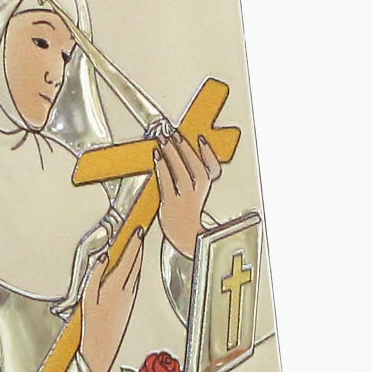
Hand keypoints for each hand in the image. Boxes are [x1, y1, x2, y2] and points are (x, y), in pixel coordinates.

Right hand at [79, 226, 143, 371]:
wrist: (101, 347)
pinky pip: (135, 280)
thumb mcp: (87, 299)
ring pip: (137, 271)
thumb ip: (95, 276)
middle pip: (135, 262)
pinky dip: (135, 268)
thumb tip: (103, 257)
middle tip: (140, 230)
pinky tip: (133, 266)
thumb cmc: (91, 325)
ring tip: (138, 243)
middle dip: (138, 246)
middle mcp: (126, 290)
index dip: (134, 242)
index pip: (128, 258)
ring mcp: (129, 296)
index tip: (138, 229)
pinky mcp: (129, 303)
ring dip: (138, 256)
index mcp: (115, 286)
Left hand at [154, 131, 221, 259]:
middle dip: (185, 148)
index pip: (213, 169)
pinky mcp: (170, 204)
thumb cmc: (187, 213)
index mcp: (206, 190)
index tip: (201, 139)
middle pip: (195, 167)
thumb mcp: (196, 194)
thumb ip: (193, 176)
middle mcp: (198, 193)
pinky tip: (157, 156)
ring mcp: (184, 199)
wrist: (185, 239)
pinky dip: (162, 167)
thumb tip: (182, 152)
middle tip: (175, 133)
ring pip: (181, 172)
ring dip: (172, 154)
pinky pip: (167, 182)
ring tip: (164, 139)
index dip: (209, 153)